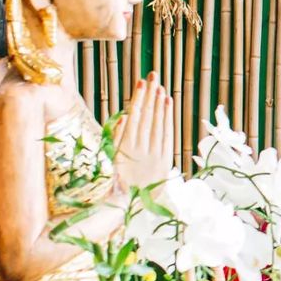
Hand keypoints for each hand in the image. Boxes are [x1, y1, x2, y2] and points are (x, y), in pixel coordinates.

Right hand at [114, 75, 173, 189]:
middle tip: (153, 76)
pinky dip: (168, 117)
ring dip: (159, 103)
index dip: (138, 99)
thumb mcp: (112, 160)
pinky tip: (168, 103)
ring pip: (158, 123)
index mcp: (124, 148)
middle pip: (147, 116)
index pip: (134, 118)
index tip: (141, 83)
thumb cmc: (118, 180)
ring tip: (161, 86)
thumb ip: (117, 138)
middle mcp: (141, 149)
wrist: (133, 204)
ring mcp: (154, 153)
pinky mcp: (165, 158)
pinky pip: (167, 133)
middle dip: (150, 95)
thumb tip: (123, 117)